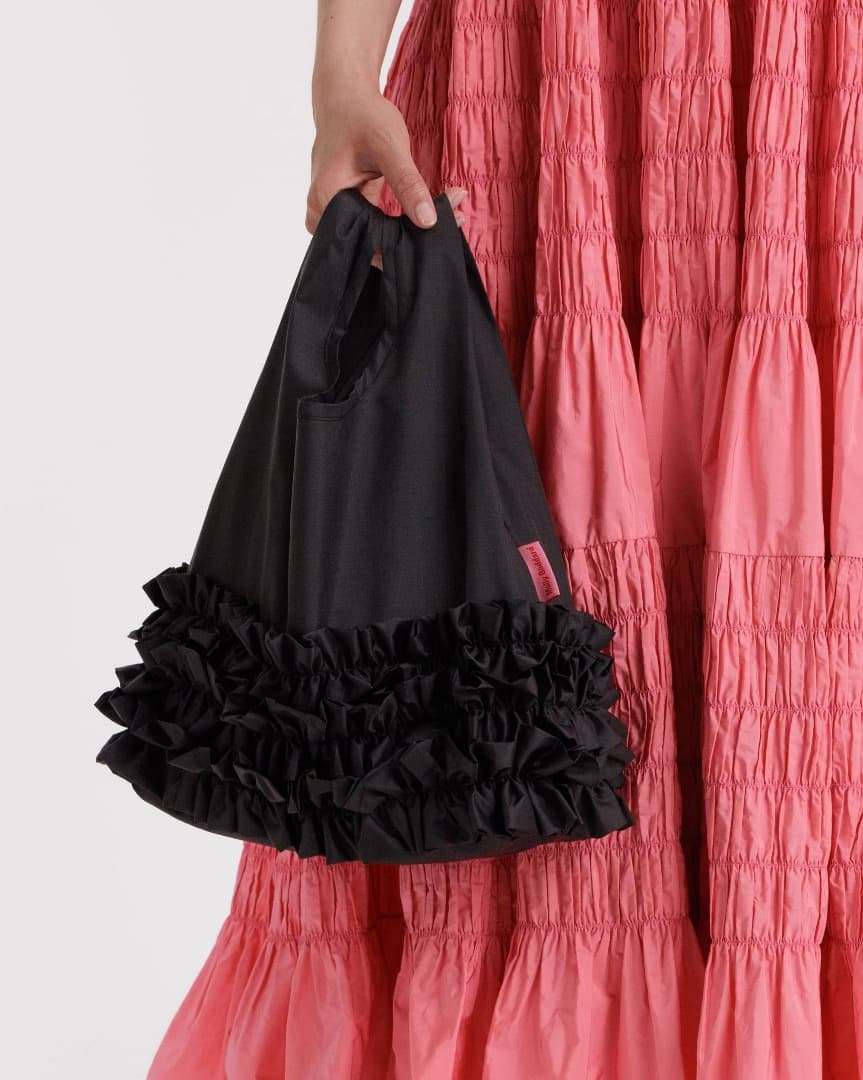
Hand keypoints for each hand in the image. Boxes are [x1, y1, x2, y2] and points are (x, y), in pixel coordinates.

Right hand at [306, 82, 467, 235]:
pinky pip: (380, 224)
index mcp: (326, 203)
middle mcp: (325, 215)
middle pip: (372, 244)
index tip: (440, 229)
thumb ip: (407, 183)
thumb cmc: (361, 116)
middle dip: (413, 237)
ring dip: (412, 230)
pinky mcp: (352, 209)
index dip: (403, 243)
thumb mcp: (388, 146)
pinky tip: (433, 211)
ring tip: (450, 216)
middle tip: (454, 221)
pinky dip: (406, 220)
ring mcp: (338, 213)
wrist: (346, 96)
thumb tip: (428, 221)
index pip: (366, 241)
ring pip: (378, 237)